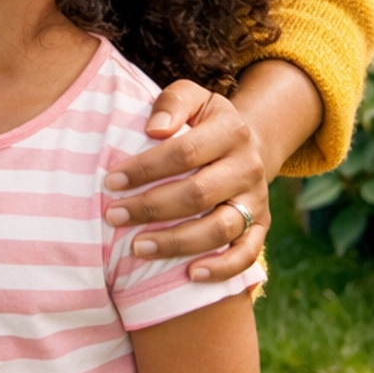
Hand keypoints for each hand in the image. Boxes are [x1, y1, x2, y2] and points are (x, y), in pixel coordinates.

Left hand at [104, 82, 268, 281]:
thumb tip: (154, 129)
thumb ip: (173, 104)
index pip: (184, 152)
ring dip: (176, 242)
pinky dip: (221, 268)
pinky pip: (247, 255)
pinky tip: (190, 274)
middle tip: (113, 216)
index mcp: (231, 131)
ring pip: (220, 229)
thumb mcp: (192, 98)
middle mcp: (248, 167)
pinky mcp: (262, 228)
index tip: (111, 181)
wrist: (247, 144)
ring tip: (137, 247)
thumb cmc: (203, 122)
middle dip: (151, 208)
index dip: (146, 168)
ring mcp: (257, 201)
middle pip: (198, 194)